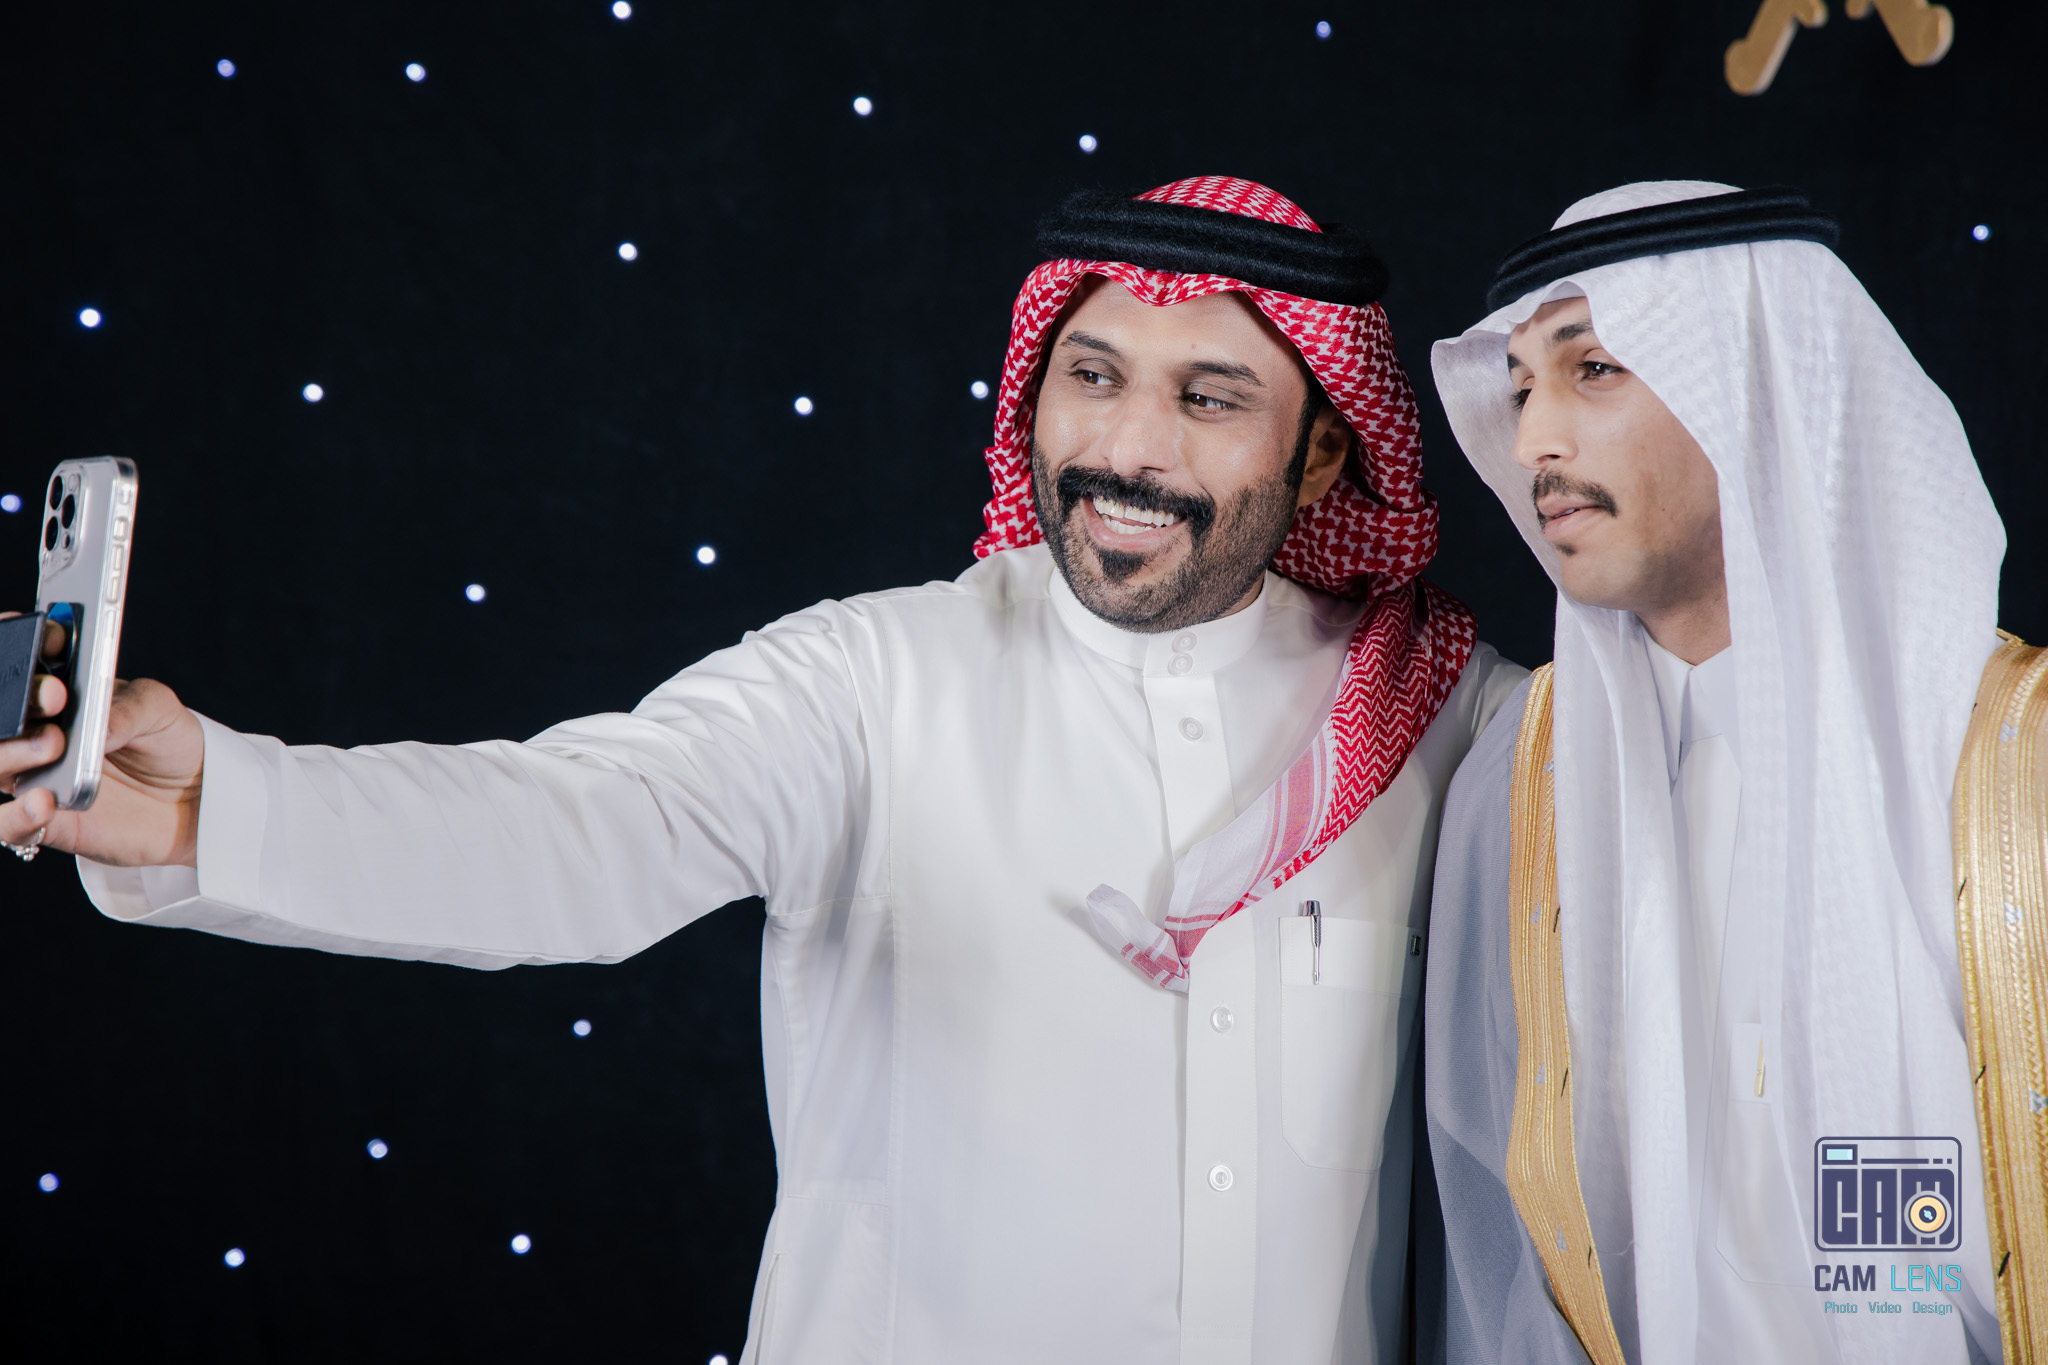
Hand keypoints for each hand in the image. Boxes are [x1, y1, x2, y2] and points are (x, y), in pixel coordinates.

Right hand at [0, 612, 203, 867]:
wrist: (191, 798)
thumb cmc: (167, 741)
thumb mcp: (160, 709)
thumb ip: (130, 708)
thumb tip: (98, 727)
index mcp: (54, 689)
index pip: (20, 661)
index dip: (23, 643)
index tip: (49, 636)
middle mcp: (32, 730)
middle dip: (16, 698)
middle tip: (54, 695)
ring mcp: (31, 775)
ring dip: (11, 752)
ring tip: (54, 744)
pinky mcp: (42, 821)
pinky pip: (7, 823)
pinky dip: (17, 814)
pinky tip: (44, 802)